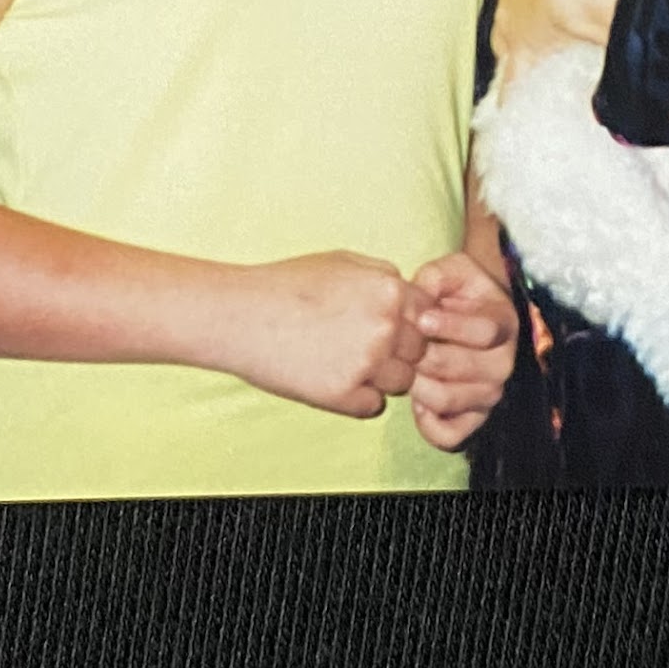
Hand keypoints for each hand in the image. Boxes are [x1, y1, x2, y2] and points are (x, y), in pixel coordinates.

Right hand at [217, 254, 425, 418]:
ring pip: (402, 382)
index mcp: (389, 290)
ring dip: (382, 378)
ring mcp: (367, 363)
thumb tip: (410, 296)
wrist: (239, 316)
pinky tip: (330, 378)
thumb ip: (383, 277)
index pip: (428, 315)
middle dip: (399, 351)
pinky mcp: (344, 395)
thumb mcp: (342, 261)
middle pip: (419, 351)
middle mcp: (386, 326)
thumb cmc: (287, 284)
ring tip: (344, 362)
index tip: (385, 325)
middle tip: (361, 346)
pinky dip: (357, 399)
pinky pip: (372, 406)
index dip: (409, 322)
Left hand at [406, 247, 517, 449]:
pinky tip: (417, 401)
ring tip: (406, 368)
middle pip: (463, 368)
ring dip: (419, 385)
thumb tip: (420, 297)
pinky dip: (428, 424)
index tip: (423, 318)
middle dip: (424, 355)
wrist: (472, 315)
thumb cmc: (459, 292)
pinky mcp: (475, 418)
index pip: (486, 331)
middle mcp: (504, 362)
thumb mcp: (452, 270)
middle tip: (403, 346)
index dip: (451, 326)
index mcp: (504, 323)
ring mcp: (491, 393)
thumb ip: (436, 276)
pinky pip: (451, 435)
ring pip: (449, 399)